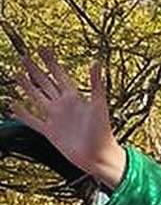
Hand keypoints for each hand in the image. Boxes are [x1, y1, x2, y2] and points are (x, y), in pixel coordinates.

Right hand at [8, 52, 125, 186]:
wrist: (99, 157)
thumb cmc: (103, 132)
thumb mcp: (100, 105)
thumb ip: (96, 84)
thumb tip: (97, 62)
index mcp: (75, 98)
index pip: (59, 75)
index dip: (50, 61)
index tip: (42, 48)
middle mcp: (63, 106)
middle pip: (45, 83)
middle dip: (35, 70)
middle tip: (24, 57)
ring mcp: (55, 118)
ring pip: (37, 98)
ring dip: (27, 86)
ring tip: (17, 74)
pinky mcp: (50, 132)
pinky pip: (33, 120)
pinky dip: (22, 113)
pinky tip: (13, 105)